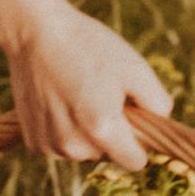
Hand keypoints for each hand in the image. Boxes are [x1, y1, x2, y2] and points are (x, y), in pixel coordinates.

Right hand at [2, 0, 173, 166]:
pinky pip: (61, 147)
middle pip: (108, 156)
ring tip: (78, 96)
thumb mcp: (135, 67)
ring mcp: (51, 146)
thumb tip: (160, 123)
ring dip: (86, 134)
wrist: (34, 33)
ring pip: (84, 153)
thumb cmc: (88, 46)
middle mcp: (74, 146)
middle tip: (101, 96)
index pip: (135, 162)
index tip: (133, 119)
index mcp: (103, 129)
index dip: (139, 142)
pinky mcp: (34, 143)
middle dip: (112, 134)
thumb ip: (158, 103)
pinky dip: (64, 132)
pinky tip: (60, 103)